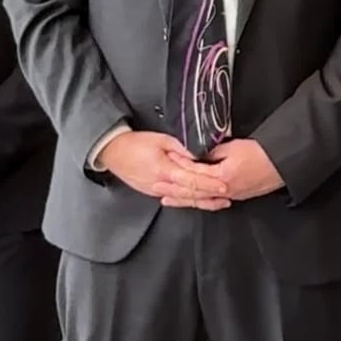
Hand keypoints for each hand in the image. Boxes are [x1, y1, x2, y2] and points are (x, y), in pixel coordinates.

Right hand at [98, 131, 227, 208]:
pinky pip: (175, 198)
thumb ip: (182, 149)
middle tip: (228, 195)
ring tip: (219, 201)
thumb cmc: (135, 143)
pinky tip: (200, 201)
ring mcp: (156, 191)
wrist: (112, 152)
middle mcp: (161, 184)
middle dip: (210, 196)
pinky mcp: (152, 192)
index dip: (209, 184)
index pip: (192, 180)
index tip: (224, 185)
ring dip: (202, 201)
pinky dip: (189, 200)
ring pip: (183, 199)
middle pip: (190, 193)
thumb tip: (199, 154)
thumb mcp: (162, 140)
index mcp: (164, 170)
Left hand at [173, 139, 284, 203]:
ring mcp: (231, 196)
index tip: (167, 158)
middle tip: (157, 186)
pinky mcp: (237, 196)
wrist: (284, 164)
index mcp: (221, 177)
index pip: (193, 172)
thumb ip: (214, 151)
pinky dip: (199, 201)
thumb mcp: (235, 146)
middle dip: (173, 189)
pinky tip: (192, 202)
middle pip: (193, 192)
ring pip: (201, 200)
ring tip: (167, 199)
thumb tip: (199, 154)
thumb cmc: (262, 153)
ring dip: (183, 199)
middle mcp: (224, 191)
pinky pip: (212, 201)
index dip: (179, 164)